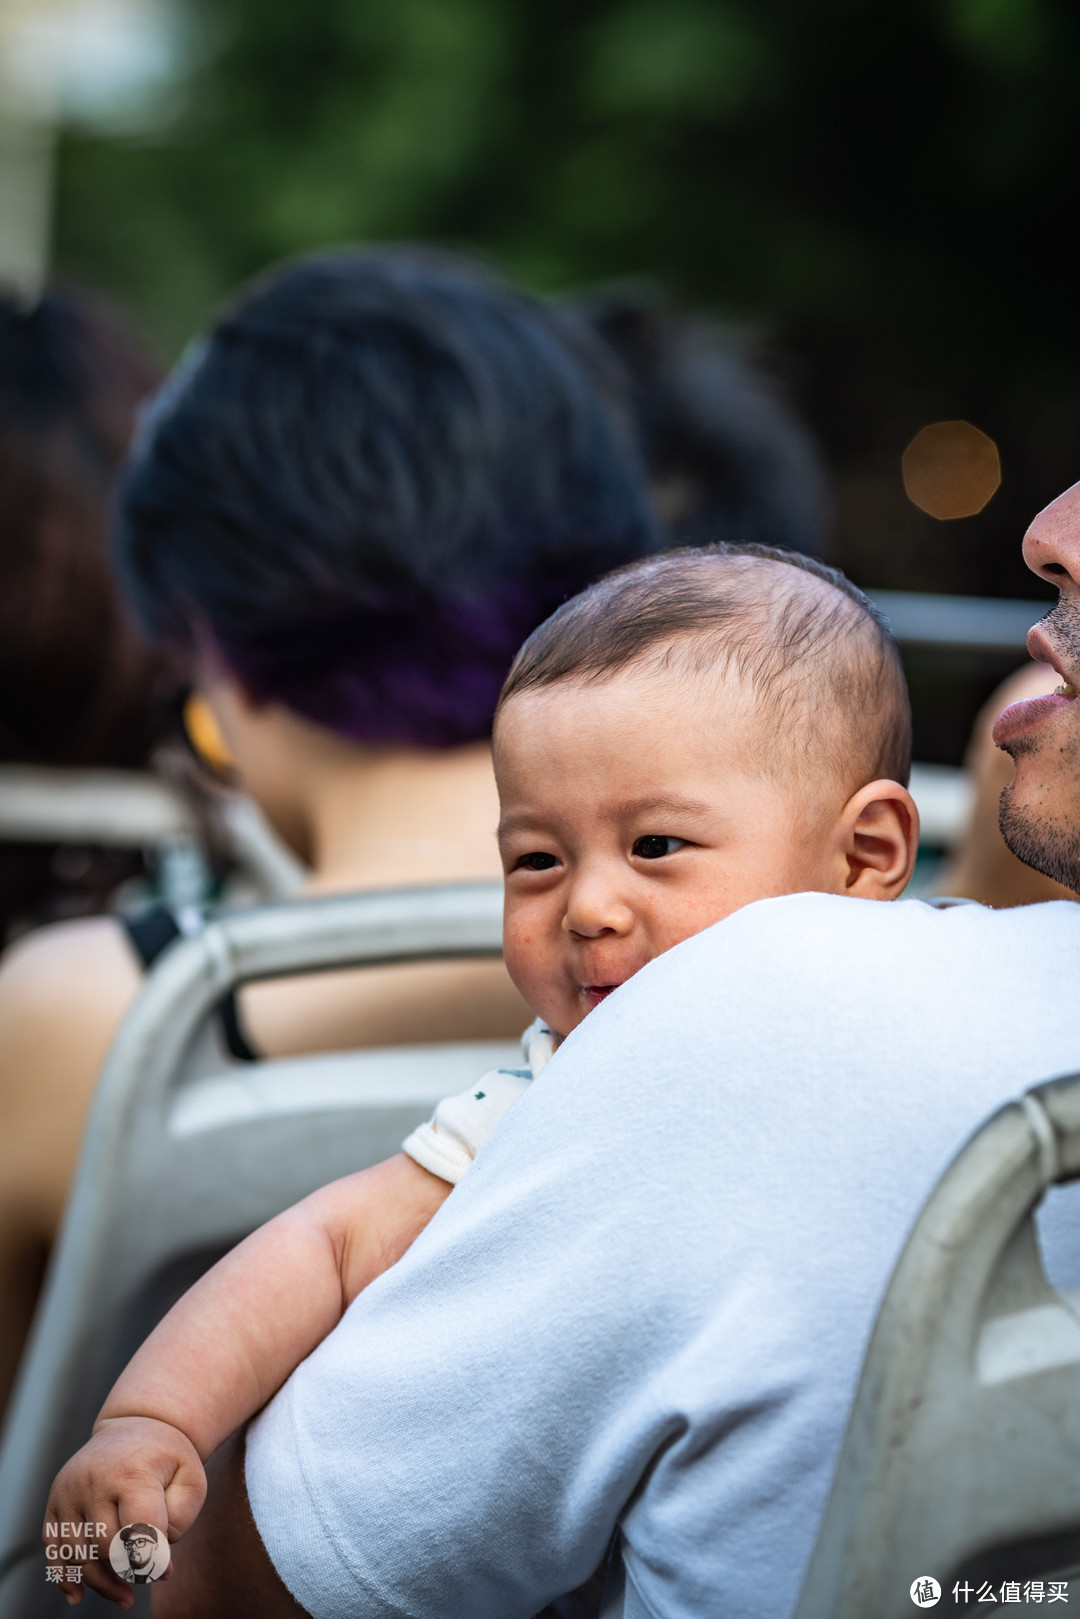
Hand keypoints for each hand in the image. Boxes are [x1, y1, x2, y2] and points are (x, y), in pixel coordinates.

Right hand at [44, 1416, 205, 1607]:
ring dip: (102, 1583)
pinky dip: (64, 1575)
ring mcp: (69, 1491)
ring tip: (125, 1596)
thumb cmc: (167, 1458)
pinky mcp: (55, 1501)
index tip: (167, 1572)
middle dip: (128, 1571)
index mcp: (130, 1473)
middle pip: (106, 1547)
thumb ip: (181, 1518)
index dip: (153, 1559)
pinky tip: (78, 1596)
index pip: (138, 1531)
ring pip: (79, 1554)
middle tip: (148, 1578)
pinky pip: (53, 1547)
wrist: (135, 1426)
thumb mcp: (191, 1478)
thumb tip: (159, 1560)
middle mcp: (93, 1481)